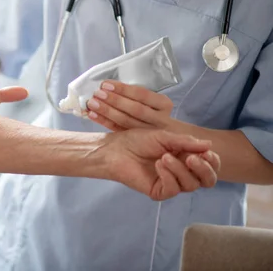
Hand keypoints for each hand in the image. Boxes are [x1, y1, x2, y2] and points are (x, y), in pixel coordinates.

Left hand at [86, 80, 175, 131]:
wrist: (172, 136)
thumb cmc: (156, 110)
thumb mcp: (155, 101)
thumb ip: (138, 94)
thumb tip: (110, 85)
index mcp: (164, 105)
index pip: (143, 95)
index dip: (123, 89)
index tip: (106, 84)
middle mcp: (159, 120)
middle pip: (135, 109)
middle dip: (114, 100)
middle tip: (97, 93)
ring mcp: (149, 132)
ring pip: (125, 121)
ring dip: (106, 111)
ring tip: (92, 103)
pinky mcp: (137, 140)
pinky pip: (118, 130)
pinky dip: (104, 121)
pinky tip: (92, 115)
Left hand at [87, 81, 220, 189]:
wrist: (116, 148)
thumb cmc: (138, 140)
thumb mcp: (164, 137)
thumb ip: (186, 142)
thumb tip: (209, 145)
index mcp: (187, 157)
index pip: (210, 165)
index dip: (212, 160)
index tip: (206, 152)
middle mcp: (183, 171)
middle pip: (207, 180)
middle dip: (204, 169)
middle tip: (193, 158)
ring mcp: (171, 182)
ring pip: (191, 185)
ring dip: (181, 169)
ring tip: (164, 156)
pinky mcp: (159, 191)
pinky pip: (173, 189)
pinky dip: (169, 176)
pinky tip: (158, 164)